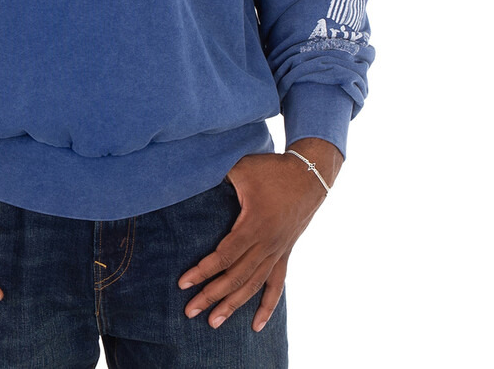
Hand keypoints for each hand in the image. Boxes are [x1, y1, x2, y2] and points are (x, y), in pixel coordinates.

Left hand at [177, 139, 341, 331]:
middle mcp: (267, 243)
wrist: (310, 175)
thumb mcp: (242, 168)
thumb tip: (191, 177)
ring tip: (214, 322)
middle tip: (190, 311)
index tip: (183, 283)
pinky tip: (256, 325)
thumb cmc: (272, 169)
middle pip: (236, 277)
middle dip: (211, 295)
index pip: (225, 256)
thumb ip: (218, 176)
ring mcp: (278, 251)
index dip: (203, 271)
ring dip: (233, 305)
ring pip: (253, 285)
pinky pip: (276, 284)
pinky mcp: (285, 253)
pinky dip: (267, 306)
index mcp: (254, 224)